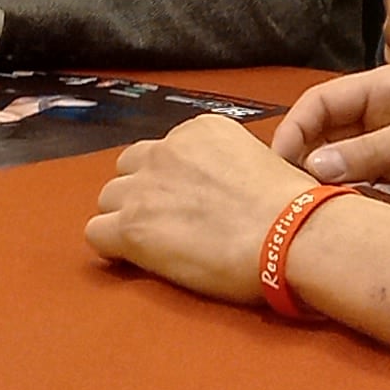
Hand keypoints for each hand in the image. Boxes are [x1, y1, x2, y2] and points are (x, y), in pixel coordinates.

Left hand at [84, 112, 326, 303]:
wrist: (291, 235)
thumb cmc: (292, 210)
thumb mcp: (260, 161)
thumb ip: (225, 165)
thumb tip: (221, 188)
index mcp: (200, 130)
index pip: (162, 150)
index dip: (169, 180)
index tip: (187, 201)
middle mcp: (167, 150)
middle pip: (128, 170)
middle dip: (142, 193)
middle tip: (167, 222)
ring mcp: (146, 187)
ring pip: (109, 199)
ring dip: (125, 218)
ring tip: (155, 244)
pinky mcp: (132, 226)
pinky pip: (96, 233)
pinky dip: (111, 246)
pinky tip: (135, 259)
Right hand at [268, 62, 389, 220]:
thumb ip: (374, 151)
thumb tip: (312, 169)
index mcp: (388, 91)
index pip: (323, 104)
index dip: (296, 129)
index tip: (279, 164)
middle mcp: (387, 123)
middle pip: (330, 145)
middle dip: (319, 170)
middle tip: (310, 199)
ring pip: (353, 180)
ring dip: (353, 197)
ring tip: (364, 209)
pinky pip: (381, 205)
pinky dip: (383, 214)